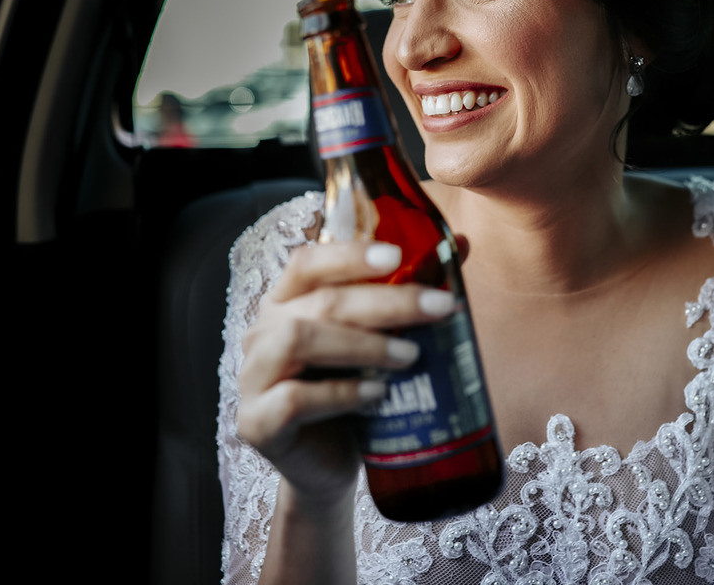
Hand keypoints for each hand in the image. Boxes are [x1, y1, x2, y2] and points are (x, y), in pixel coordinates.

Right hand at [236, 240, 458, 504]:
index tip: (398, 256)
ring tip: (411, 355)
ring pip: (299, 339)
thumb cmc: (351, 395)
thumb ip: (407, 295)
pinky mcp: (256, 423)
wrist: (326, 466)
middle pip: (320, 301)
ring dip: (363, 344)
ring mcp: (254, 378)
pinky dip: (342, 393)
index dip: (350, 255)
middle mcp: (262, 332)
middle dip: (386, 302)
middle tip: (438, 307)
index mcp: (286, 303)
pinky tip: (378, 396)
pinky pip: (294, 398)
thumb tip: (460, 247)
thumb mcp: (376, 341)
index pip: (307, 262)